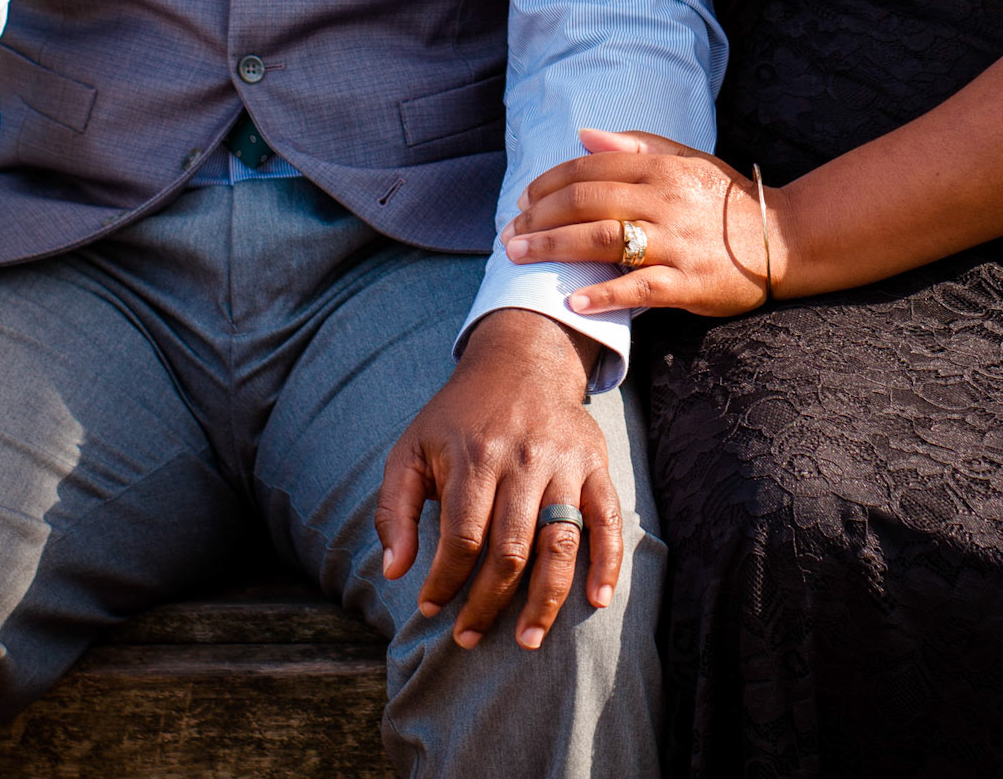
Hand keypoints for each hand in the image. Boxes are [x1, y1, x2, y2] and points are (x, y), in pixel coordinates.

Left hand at [375, 309, 620, 650]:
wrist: (520, 361)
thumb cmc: (458, 416)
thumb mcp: (412, 447)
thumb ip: (395, 507)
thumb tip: (395, 570)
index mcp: (474, 456)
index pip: (462, 537)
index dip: (445, 582)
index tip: (431, 609)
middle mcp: (522, 460)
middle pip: (510, 550)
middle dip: (488, 604)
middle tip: (469, 637)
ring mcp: (563, 463)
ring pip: (560, 542)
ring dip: (546, 599)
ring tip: (528, 640)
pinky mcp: (594, 463)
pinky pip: (607, 517)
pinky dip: (607, 561)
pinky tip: (597, 600)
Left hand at [502, 129, 782, 317]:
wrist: (781, 238)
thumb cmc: (726, 199)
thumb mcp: (686, 158)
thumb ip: (634, 145)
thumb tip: (583, 135)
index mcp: (660, 168)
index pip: (589, 170)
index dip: (549, 184)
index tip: (523, 201)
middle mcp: (664, 200)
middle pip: (587, 203)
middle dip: (539, 218)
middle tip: (508, 235)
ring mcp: (675, 242)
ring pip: (604, 239)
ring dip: (555, 248)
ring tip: (520, 257)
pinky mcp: (688, 282)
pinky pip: (639, 287)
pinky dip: (604, 294)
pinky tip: (573, 300)